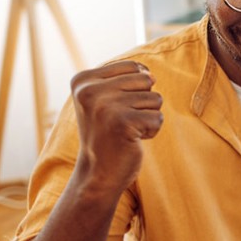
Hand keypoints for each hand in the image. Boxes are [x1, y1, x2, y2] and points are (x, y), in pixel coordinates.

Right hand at [70, 60, 162, 194]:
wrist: (98, 173)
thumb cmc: (107, 134)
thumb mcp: (105, 99)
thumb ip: (123, 79)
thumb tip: (150, 74)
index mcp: (82, 80)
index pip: (133, 67)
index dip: (135, 89)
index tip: (116, 108)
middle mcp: (89, 90)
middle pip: (146, 79)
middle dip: (143, 102)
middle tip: (123, 121)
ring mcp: (105, 106)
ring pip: (155, 98)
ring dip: (147, 117)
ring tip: (126, 130)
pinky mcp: (122, 122)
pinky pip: (158, 117)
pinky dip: (152, 131)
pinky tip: (132, 140)